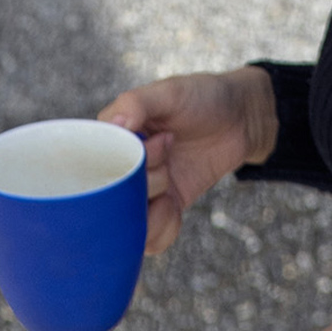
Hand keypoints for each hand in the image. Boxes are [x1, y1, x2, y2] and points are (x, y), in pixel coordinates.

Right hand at [99, 69, 275, 255]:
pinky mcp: (165, 206)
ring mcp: (143, 190)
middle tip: (167, 155)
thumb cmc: (200, 96)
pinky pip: (151, 238)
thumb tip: (116, 124)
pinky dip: (162, 229)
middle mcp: (121, 168)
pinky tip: (174, 208)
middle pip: (111, 199)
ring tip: (169, 186)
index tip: (151, 149)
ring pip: (125, 225)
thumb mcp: (169, 92)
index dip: (120, 167)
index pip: (91, 167)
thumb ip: (137, 103)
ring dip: (149, 212)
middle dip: (142, 184)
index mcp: (112, 138)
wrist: (241, 117)